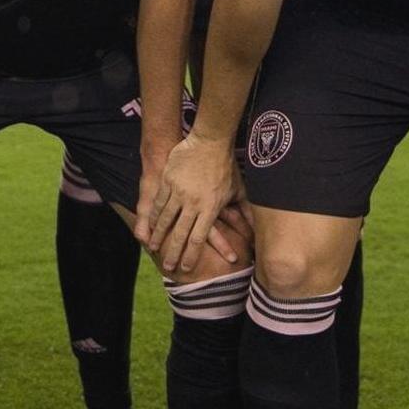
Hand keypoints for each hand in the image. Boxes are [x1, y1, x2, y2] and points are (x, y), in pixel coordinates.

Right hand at [137, 131, 240, 273]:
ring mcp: (179, 192)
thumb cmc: (226, 166)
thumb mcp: (238, 190)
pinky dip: (154, 216)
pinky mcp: (168, 181)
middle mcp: (193, 203)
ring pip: (166, 219)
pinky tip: (150, 224)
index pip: (199, 239)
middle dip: (173, 253)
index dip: (191, 255)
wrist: (210, 141)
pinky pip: (159, 202)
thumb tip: (257, 228)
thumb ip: (245, 211)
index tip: (186, 267)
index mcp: (210, 208)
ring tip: (153, 248)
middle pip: (180, 233)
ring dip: (159, 235)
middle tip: (168, 267)